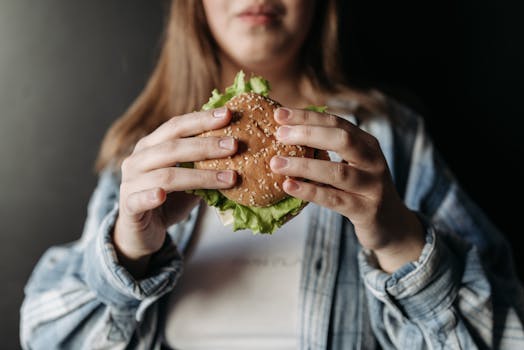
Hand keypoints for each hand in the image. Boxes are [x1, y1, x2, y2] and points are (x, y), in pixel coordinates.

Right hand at [114, 107, 237, 276]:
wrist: (142, 233)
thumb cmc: (169, 201)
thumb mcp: (190, 181)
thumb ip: (206, 166)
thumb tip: (241, 151)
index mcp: (152, 145)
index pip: (176, 126)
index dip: (201, 119)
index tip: (228, 114)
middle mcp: (138, 159)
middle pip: (172, 146)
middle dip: (206, 145)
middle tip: (234, 145)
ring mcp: (130, 183)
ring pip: (166, 175)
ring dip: (200, 176)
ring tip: (229, 178)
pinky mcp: (128, 207)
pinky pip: (139, 200)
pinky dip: (150, 196)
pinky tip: (162, 194)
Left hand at [270, 107, 423, 272]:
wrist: (391, 225)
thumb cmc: (360, 190)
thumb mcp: (351, 164)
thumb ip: (328, 150)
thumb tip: (287, 134)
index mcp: (367, 144)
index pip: (336, 122)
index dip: (308, 117)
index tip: (279, 114)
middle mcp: (373, 161)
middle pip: (341, 140)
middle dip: (308, 134)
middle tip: (279, 135)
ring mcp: (372, 186)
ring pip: (337, 172)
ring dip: (304, 165)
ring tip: (276, 163)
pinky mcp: (366, 211)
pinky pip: (334, 199)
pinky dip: (310, 191)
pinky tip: (289, 186)